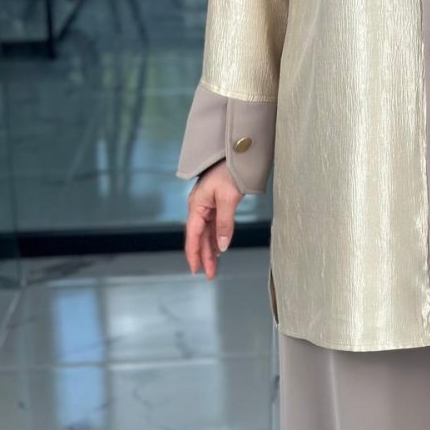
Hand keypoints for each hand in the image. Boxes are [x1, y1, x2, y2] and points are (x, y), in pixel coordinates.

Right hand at [184, 159, 244, 279]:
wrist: (236, 154)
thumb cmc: (229, 171)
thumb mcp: (228, 198)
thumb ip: (225, 224)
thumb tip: (221, 245)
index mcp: (197, 205)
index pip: (193, 235)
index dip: (194, 254)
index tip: (196, 269)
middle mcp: (199, 207)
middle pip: (199, 237)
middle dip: (204, 256)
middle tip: (209, 274)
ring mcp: (207, 206)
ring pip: (207, 233)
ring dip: (210, 250)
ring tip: (214, 267)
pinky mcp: (216, 204)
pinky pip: (214, 226)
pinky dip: (216, 238)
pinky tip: (219, 249)